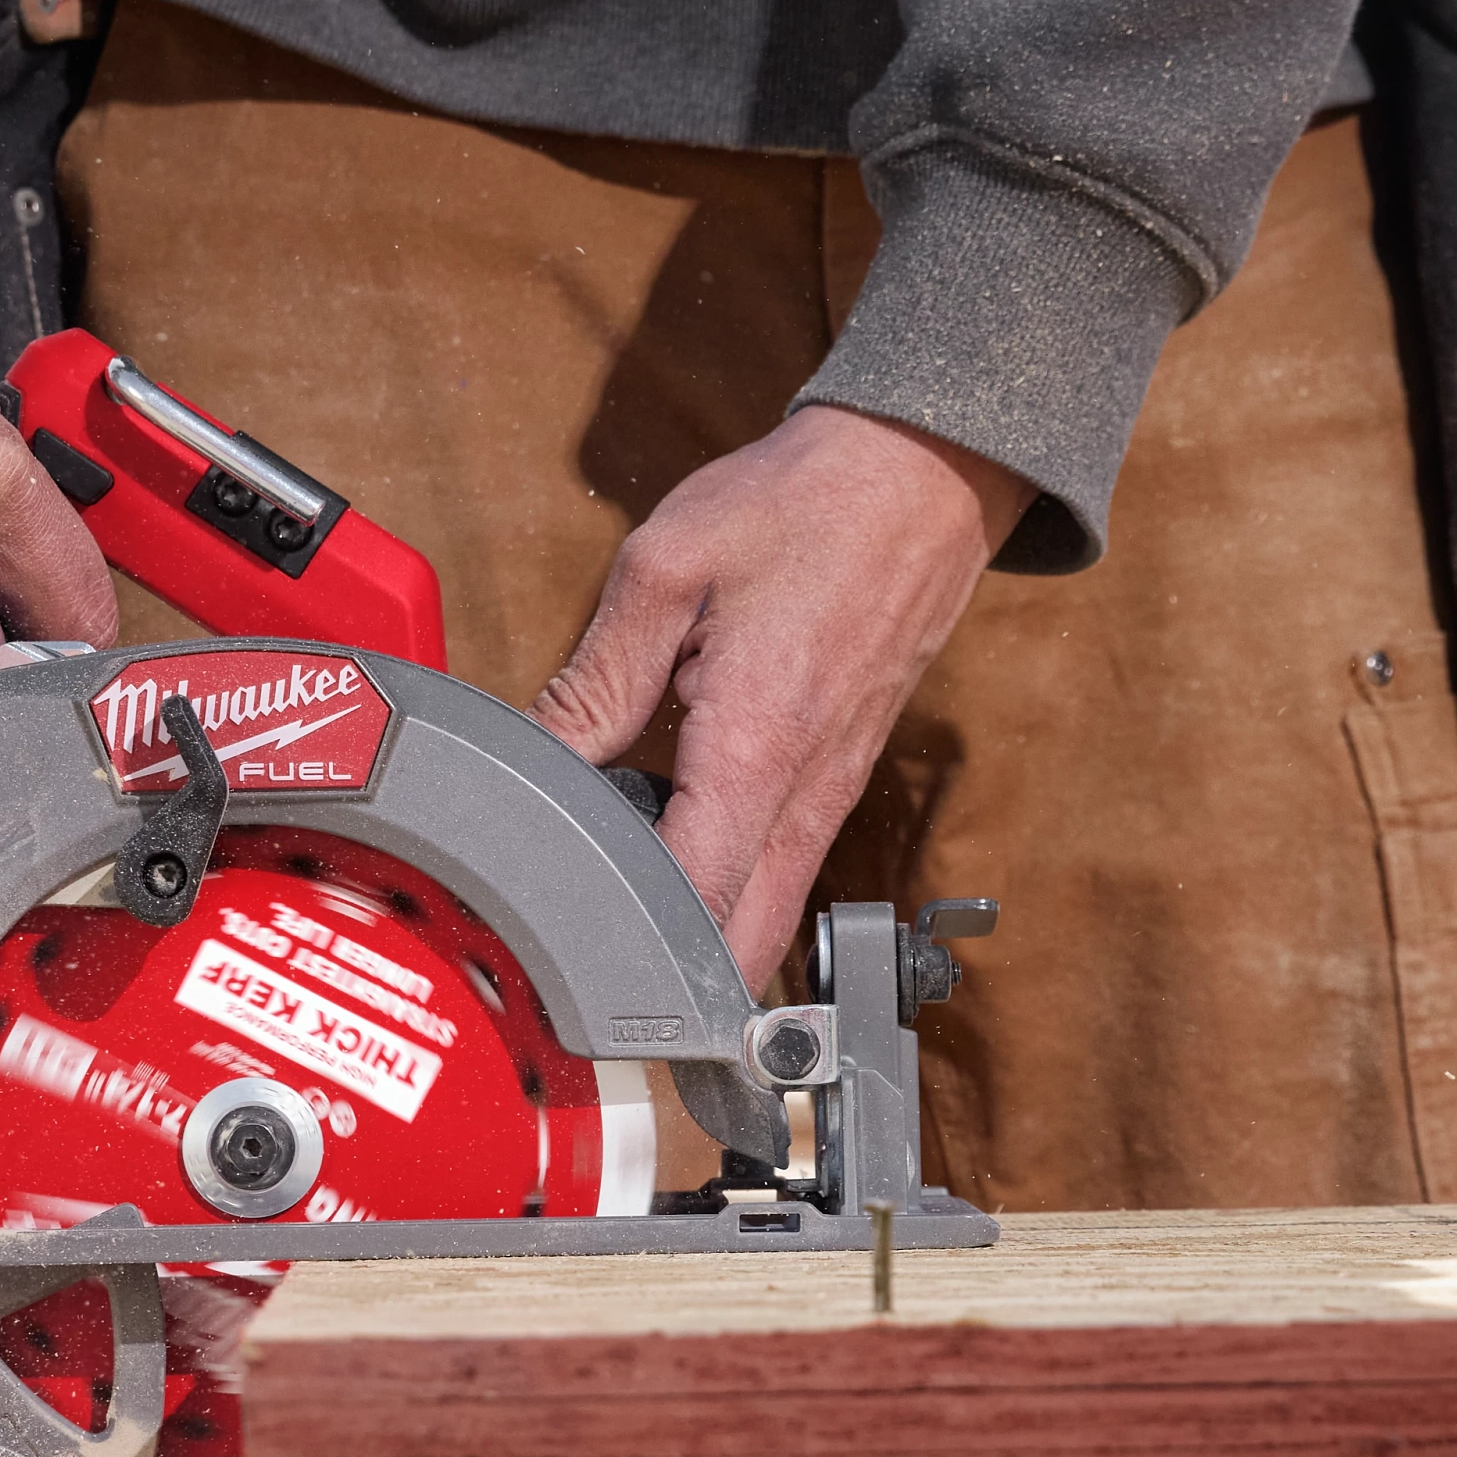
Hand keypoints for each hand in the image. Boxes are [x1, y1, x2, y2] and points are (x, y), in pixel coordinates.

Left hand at [532, 407, 1033, 984]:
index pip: (696, 904)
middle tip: (588, 980)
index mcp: (758, 745)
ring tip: (616, 924)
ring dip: (700, 940)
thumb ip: (595, 681)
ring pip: (766, 917)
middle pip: (742, 948)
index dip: (632, 956)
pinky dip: (729, 889)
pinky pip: (783, 867)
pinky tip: (668, 860)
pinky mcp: (838, 775)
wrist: (921, 470)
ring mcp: (832, 789)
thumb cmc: (804, 505)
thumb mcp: (666, 571)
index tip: (569, 963)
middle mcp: (807, 789)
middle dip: (671, 986)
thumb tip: (536, 759)